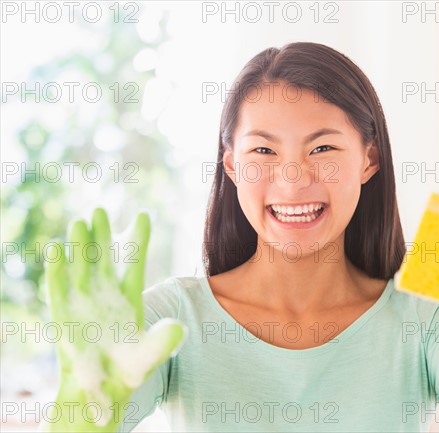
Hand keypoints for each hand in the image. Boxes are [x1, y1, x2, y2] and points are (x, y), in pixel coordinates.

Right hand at [40, 209, 185, 431]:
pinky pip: (59, 287)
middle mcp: (107, 294)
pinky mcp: (63, 313)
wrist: (99, 390)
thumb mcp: (147, 357)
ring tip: (80, 223)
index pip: (135, 262)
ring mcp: (84, 301)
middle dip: (102, 235)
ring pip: (82, 267)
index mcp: (131, 297)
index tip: (143, 214)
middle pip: (105, 258)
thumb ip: (162, 342)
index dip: (138, 239)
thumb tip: (179, 328)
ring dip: (80, 247)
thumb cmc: (127, 371)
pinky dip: (57, 269)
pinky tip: (55, 249)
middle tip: (100, 211)